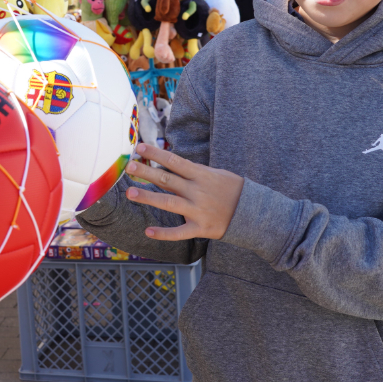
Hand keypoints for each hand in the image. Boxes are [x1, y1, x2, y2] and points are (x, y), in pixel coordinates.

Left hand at [124, 143, 244, 240]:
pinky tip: (148, 232)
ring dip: (149, 198)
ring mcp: (198, 210)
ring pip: (169, 203)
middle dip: (147, 172)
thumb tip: (173, 163)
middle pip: (168, 180)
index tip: (139, 148)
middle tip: (129, 166)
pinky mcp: (200, 228)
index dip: (156, 154)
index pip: (175, 161)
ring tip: (131, 193)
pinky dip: (164, 233)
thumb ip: (195, 170)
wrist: (253, 213)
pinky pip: (179, 232)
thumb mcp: (217, 173)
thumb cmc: (232, 190)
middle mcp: (198, 191)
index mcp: (201, 175)